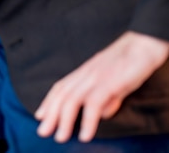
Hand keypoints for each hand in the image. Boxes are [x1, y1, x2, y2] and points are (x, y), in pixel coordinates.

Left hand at [35, 31, 168, 142]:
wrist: (142, 45)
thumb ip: (107, 98)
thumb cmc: (128, 62)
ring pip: (72, 100)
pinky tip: (85, 134)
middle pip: (62, 95)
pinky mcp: (109, 83)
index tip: (40, 115)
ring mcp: (95, 78)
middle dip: (50, 115)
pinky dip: (88, 120)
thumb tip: (102, 114)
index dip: (48, 101)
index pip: (61, 87)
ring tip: (60, 137)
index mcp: (84, 73)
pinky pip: (94, 103)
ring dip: (64, 120)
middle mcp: (85, 75)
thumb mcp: (113, 81)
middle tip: (42, 132)